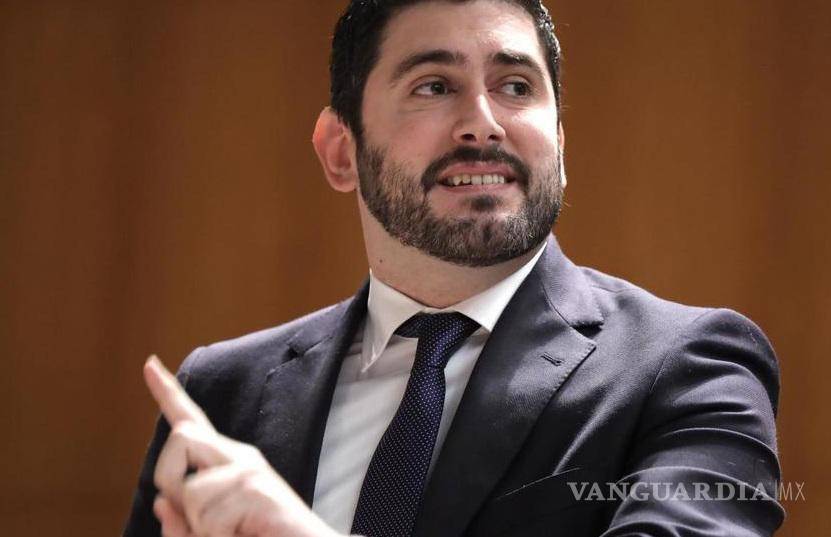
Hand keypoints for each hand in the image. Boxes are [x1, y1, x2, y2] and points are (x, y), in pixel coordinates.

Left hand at [144, 355, 341, 536]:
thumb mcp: (208, 536)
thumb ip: (181, 526)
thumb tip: (161, 503)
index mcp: (227, 463)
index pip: (192, 423)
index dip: (168, 394)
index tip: (149, 364)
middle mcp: (239, 458)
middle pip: (181, 436)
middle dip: (168, 477)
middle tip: (195, 517)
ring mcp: (250, 470)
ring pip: (189, 490)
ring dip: (199, 526)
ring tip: (232, 532)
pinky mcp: (257, 488)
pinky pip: (207, 514)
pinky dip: (215, 536)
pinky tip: (243, 534)